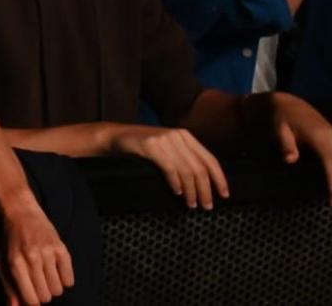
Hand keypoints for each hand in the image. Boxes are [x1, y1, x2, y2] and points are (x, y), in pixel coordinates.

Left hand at [0, 201, 74, 305]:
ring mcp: (48, 252)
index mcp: (15, 262)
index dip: (32, 302)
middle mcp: (32, 257)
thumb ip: (8, 288)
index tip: (31, 295)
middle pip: (46, 296)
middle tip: (38, 283)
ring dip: (53, 287)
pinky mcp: (62, 248)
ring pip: (58, 290)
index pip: (31, 299)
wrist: (21, 213)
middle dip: (43, 294)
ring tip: (46, 275)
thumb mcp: (3, 263)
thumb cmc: (11, 242)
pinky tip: (56, 270)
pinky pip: (70, 280)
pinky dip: (65, 280)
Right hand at [109, 124, 228, 209]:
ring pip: (186, 171)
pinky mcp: (151, 145)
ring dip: (191, 191)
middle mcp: (178, 136)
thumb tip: (204, 183)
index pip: (210, 159)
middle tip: (206, 206)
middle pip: (200, 168)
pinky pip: (170, 169)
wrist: (116, 136)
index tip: (224, 195)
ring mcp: (165, 139)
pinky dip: (176, 183)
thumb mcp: (168, 149)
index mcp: (186, 136)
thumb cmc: (143, 147)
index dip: (220, 178)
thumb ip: (184, 158)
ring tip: (191, 204)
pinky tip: (177, 192)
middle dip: (205, 190)